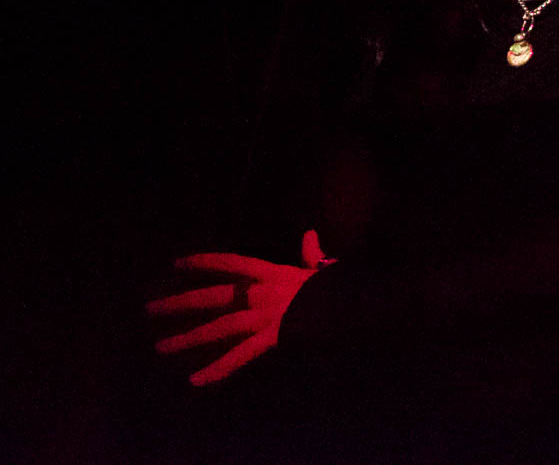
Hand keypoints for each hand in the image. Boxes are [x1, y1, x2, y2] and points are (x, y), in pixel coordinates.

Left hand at [148, 230, 328, 385]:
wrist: (351, 303)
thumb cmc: (337, 285)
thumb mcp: (322, 267)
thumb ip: (311, 253)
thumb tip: (309, 235)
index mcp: (271, 273)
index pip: (230, 263)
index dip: (203, 262)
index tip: (177, 263)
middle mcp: (260, 293)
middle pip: (213, 296)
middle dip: (179, 302)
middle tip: (149, 308)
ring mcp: (263, 316)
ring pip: (218, 327)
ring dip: (188, 338)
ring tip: (160, 347)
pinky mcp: (270, 338)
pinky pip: (241, 357)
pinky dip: (218, 370)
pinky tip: (196, 381)